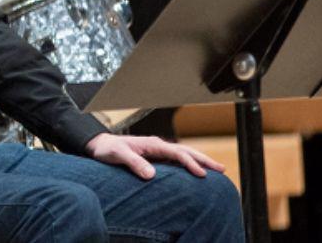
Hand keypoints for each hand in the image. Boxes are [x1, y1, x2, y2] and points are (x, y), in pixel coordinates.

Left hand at [85, 133, 225, 179]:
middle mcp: (158, 146)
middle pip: (186, 151)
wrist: (99, 145)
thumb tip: (151, 175)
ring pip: (183, 155)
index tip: (202, 174)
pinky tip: (195, 172)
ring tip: (216, 170)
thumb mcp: (118, 155)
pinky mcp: (155, 157)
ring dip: (199, 161)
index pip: (177, 153)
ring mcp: (158, 151)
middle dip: (204, 160)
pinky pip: (176, 160)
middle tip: (222, 169)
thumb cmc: (107, 149)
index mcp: (153, 144)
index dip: (191, 163)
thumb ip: (134, 163)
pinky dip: (188, 164)